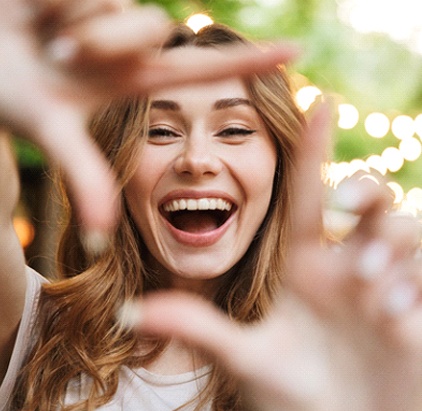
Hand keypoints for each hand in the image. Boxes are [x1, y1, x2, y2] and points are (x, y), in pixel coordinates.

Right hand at [0, 0, 297, 231]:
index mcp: (132, 82)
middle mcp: (128, 46)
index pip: (203, 72)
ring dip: (73, 24)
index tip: (296, 53)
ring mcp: (110, 11)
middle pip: (149, 29)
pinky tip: (35, 11)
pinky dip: (52, 0)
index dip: (250, 63)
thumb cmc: (4, 94)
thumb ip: (82, 178)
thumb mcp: (49, 131)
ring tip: (44, 38)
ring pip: (119, 6)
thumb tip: (100, 238)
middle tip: (59, 55)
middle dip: (102, 42)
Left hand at [128, 106, 421, 410]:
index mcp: (304, 266)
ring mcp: (385, 285)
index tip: (317, 100)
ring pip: (405, 228)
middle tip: (349, 210)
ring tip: (374, 297)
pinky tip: (395, 321)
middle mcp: (345, 266)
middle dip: (366, 190)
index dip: (313, 149)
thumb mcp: (245, 358)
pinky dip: (414, 286)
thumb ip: (196, 328)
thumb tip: (130, 312)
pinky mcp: (417, 308)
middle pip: (368, 196)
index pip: (307, 195)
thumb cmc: (292, 401)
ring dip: (393, 249)